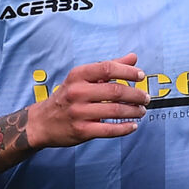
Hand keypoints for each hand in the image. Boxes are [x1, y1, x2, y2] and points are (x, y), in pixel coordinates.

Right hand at [26, 53, 149, 148]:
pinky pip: (109, 129)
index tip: (141, 76)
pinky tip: (133, 126)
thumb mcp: (83, 78)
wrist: (42, 122)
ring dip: (134, 111)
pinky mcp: (81, 131)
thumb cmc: (68, 96)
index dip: (127, 71)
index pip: (107, 68)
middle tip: (146, 97)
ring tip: (142, 110)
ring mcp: (78, 112)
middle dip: (136, 94)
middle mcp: (77, 92)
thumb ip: (109, 67)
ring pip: (115, 110)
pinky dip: (125, 128)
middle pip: (115, 91)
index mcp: (78, 75)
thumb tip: (134, 58)